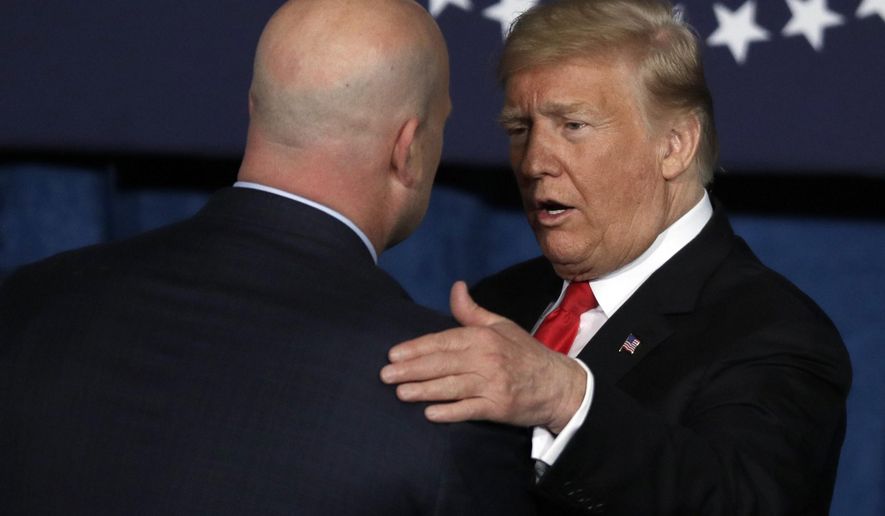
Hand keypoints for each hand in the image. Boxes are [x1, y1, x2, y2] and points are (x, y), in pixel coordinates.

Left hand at [380, 281, 586, 433]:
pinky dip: (449, 412)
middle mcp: (486, 358)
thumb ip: (472, 311)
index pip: (443, 341)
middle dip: (411, 369)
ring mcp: (492, 383)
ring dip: (423, 390)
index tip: (393, 354)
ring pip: (451, 386)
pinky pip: (469, 409)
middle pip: (442, 364)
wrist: (558, 384)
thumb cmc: (524, 354)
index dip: (416, 348)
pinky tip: (429, 413)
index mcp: (483, 337)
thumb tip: (456, 286)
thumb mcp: (500, 326)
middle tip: (385, 375)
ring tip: (400, 392)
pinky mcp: (498, 406)